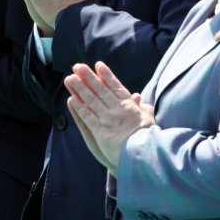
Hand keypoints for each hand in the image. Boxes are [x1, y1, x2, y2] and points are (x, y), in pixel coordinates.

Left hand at [64, 62, 155, 177]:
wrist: (144, 154)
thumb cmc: (149, 138)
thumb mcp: (149, 120)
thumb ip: (143, 107)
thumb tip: (138, 96)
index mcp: (130, 106)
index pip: (116, 87)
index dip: (107, 75)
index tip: (98, 65)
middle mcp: (117, 110)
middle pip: (100, 90)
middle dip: (88, 77)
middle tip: (77, 66)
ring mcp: (108, 119)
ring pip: (91, 100)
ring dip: (79, 89)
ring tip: (70, 78)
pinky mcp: (100, 131)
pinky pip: (87, 117)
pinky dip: (79, 108)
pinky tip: (71, 99)